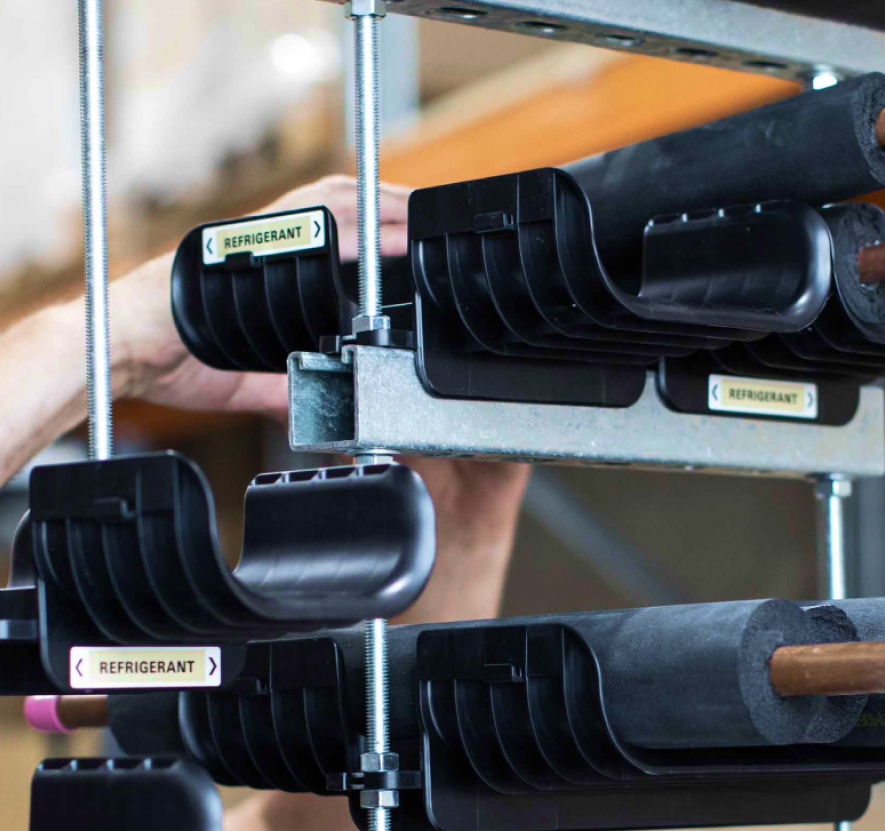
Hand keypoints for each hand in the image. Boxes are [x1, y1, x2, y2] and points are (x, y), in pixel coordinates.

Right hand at [111, 176, 409, 418]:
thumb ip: (283, 387)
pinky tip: (383, 231)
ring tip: (414, 216)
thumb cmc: (168, 356)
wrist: (115, 347)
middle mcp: (262, 243)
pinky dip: (349, 225)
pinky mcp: (242, 243)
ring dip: (375, 206)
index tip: (406, 236)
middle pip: (338, 204)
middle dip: (385, 206)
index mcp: (265, 268)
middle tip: (424, 217)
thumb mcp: (244, 378)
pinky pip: (305, 224)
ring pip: (328, 202)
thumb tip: (318, 405)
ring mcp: (252, 238)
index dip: (372, 227)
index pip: (330, 233)